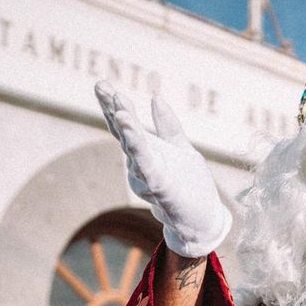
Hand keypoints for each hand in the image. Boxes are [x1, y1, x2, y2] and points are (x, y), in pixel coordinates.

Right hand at [94, 81, 231, 257]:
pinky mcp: (160, 188)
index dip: (114, 106)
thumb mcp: (182, 149)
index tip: (102, 85)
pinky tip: (133, 138)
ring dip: (128, 132)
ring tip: (122, 112)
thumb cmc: (190, 187)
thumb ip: (168, 126)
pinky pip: (147, 168)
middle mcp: (142, 164)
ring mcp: (148, 177)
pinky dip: (139, 153)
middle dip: (114, 112)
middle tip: (103, 88)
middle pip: (124, 134)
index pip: (127, 126)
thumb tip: (155, 97)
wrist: (202, 221)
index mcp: (148, 151)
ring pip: (133, 151)